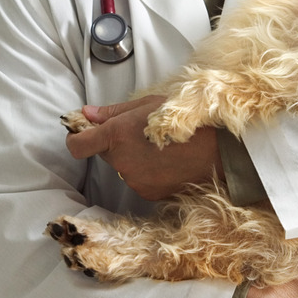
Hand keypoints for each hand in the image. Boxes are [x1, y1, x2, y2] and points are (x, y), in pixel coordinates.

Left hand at [65, 97, 222, 199]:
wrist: (220, 150)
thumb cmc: (187, 118)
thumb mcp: (150, 104)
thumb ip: (114, 111)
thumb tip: (86, 114)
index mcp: (117, 135)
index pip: (77, 145)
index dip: (76, 139)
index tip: (82, 134)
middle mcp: (121, 161)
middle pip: (105, 154)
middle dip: (116, 144)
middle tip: (141, 132)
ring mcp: (135, 181)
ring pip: (123, 168)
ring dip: (134, 158)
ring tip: (161, 147)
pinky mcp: (149, 194)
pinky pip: (140, 180)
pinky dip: (148, 172)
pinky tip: (169, 161)